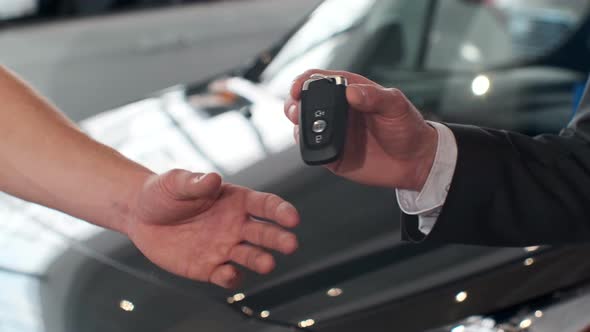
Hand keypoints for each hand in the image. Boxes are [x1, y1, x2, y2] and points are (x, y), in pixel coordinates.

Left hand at [124, 170, 299, 288]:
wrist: (141, 215)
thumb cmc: (164, 192)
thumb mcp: (176, 182)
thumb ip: (195, 182)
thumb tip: (213, 178)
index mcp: (235, 201)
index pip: (265, 205)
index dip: (280, 211)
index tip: (292, 218)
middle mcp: (235, 225)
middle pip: (264, 233)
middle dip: (279, 238)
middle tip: (290, 244)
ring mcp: (224, 247)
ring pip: (250, 256)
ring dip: (261, 260)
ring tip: (267, 263)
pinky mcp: (209, 267)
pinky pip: (226, 275)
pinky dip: (231, 277)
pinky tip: (228, 273)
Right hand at [284, 69, 437, 190]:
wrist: (415, 161)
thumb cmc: (408, 128)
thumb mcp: (396, 106)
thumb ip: (375, 97)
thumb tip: (351, 92)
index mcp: (350, 91)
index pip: (318, 79)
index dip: (303, 80)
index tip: (298, 88)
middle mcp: (337, 111)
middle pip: (303, 102)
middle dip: (292, 104)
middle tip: (294, 110)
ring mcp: (333, 133)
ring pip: (303, 126)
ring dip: (298, 125)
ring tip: (303, 129)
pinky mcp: (332, 154)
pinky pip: (313, 150)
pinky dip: (308, 147)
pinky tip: (315, 145)